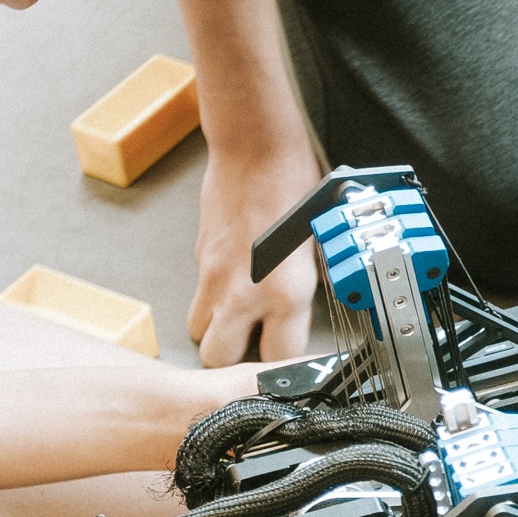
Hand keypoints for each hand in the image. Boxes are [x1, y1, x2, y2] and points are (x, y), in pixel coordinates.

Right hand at [190, 131, 322, 364]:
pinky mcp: (199, 259)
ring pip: (198, 331)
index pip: (275, 361)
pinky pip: (198, 295)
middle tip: (254, 346)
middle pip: (219, 358)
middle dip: (234, 360)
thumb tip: (304, 312)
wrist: (255, 147)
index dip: (282, 369)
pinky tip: (232, 283)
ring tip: (238, 319)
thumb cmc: (296, 183)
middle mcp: (244, 291)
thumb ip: (306, 286)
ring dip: (216, 332)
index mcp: (285, 291)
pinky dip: (211, 300)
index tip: (289, 366)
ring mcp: (214, 277)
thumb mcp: (319, 243)